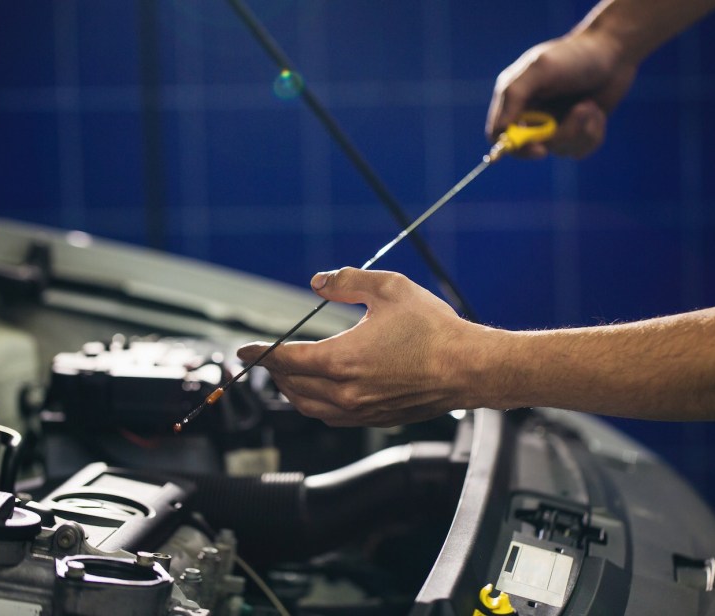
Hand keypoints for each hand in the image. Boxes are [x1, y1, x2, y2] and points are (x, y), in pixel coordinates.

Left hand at [237, 268, 489, 426]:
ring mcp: (361, 410)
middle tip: (268, 358)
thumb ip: (348, 281)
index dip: (260, 353)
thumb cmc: (434, 329)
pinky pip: (332, 418)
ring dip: (292, 391)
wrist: (470, 368)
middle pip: (292, 386)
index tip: (244, 350)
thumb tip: (319, 282)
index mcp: (342, 360)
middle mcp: (346, 392)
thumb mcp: (390, 289)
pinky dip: (316, 406)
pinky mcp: (376, 419)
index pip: (285, 359)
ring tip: (288, 376)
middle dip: (274, 371)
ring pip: (308, 408)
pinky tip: (320, 393)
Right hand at [486, 28, 637, 158]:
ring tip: (590, 104)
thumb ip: (515, 95)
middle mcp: (531, 114)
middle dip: (563, 133)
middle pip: (533, 148)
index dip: (516, 147)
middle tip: (582, 109)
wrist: (613, 51)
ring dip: (582, 129)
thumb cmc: (575, 56)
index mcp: (514, 98)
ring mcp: (553, 124)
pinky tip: (597, 110)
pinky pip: (580, 150)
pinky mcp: (575, 131)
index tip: (540, 148)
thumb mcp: (541, 68)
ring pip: (561, 150)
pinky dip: (593, 133)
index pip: (499, 134)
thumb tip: (499, 130)